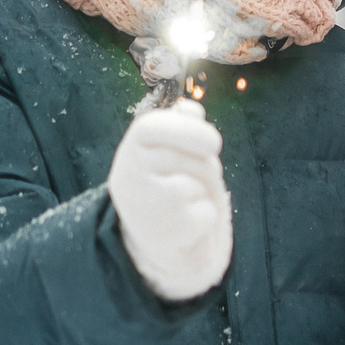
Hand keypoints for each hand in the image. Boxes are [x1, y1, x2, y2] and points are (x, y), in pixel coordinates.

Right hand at [108, 99, 232, 300]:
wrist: (149, 232)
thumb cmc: (163, 181)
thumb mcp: (163, 149)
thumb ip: (179, 125)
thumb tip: (192, 109)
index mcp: (131, 150)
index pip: (149, 127)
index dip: (187, 129)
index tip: (215, 143)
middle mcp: (130, 177)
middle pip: (192, 159)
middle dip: (207, 165)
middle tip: (198, 174)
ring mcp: (145, 207)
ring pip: (200, 185)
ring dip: (205, 189)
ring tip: (184, 198)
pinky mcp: (164, 234)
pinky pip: (207, 213)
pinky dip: (207, 216)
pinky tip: (186, 221)